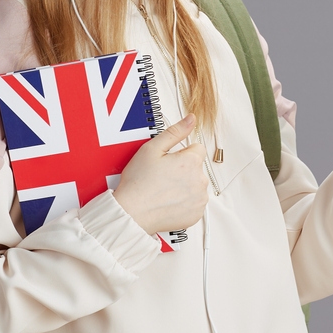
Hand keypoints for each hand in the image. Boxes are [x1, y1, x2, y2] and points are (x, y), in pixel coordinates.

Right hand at [113, 114, 209, 235]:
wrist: (132, 213)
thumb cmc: (139, 183)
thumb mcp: (152, 149)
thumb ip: (175, 131)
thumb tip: (191, 119)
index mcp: (191, 162)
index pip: (197, 148)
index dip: (181, 152)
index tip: (168, 161)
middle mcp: (200, 180)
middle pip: (197, 167)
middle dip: (184, 169)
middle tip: (162, 176)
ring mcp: (199, 199)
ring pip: (196, 184)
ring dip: (185, 185)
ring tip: (164, 190)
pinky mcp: (196, 214)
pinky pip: (195, 202)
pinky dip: (185, 201)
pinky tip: (168, 201)